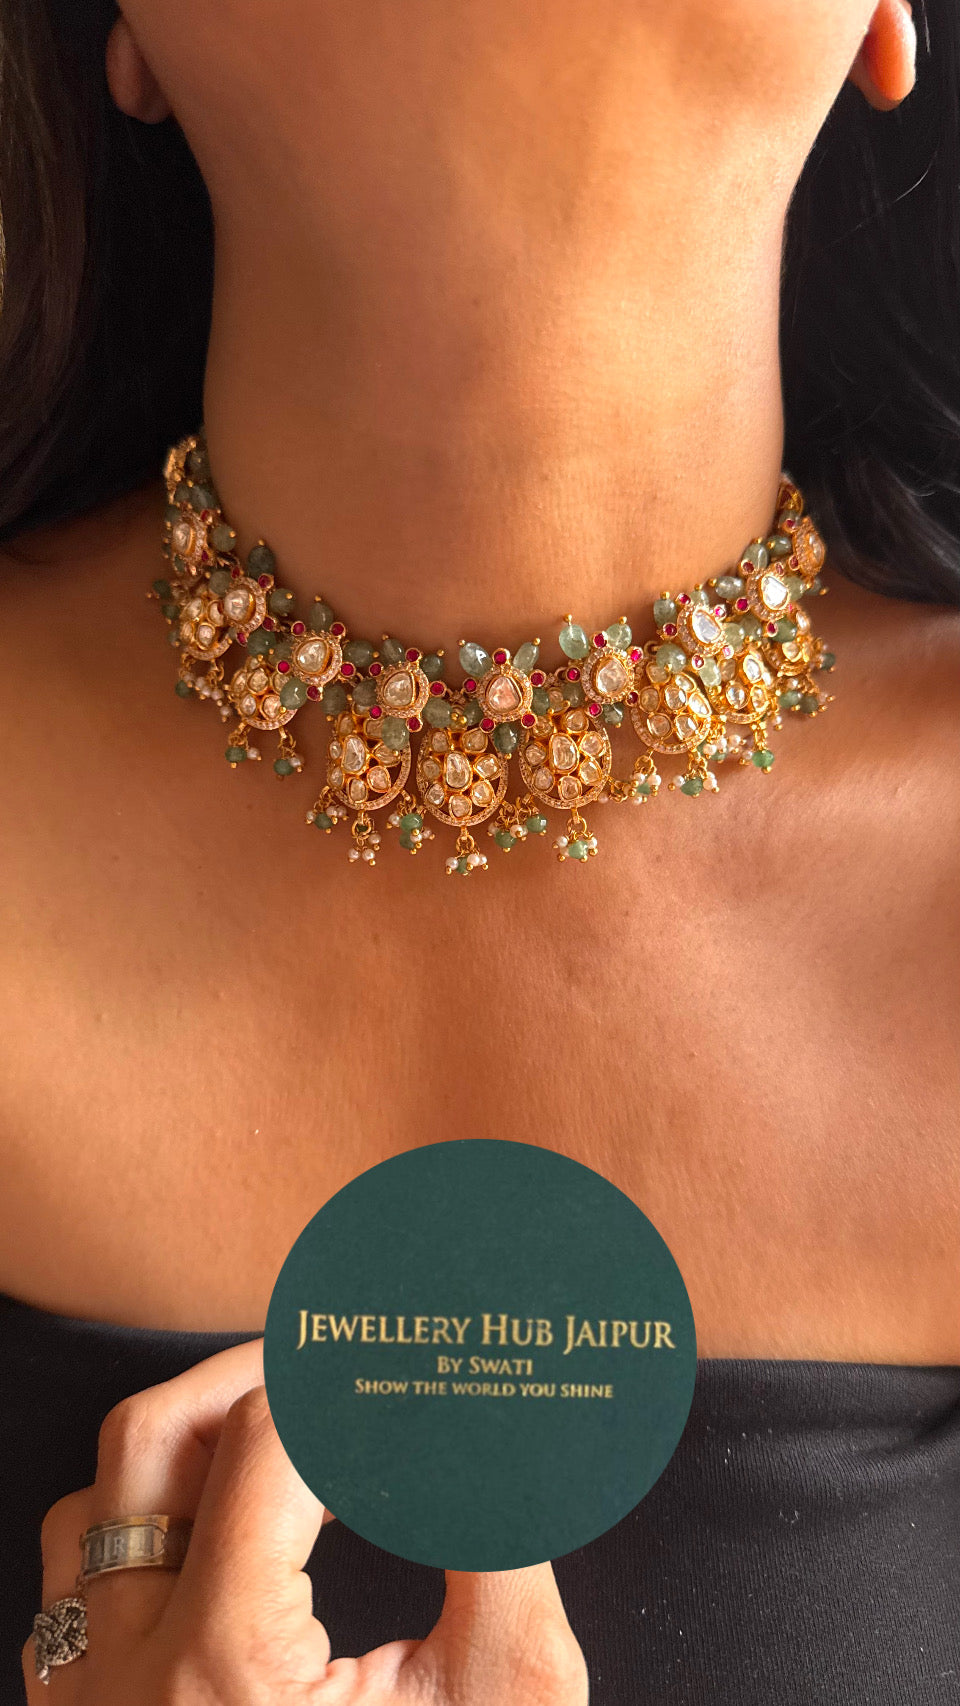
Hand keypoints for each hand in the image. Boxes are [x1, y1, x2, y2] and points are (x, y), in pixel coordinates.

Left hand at [25, 1339, 588, 1704]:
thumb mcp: (497, 1705)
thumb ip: (499, 1547)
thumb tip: (500, 1424)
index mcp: (227, 1668)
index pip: (274, 1441)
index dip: (355, 1379)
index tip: (411, 1360)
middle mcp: (125, 1675)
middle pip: (156, 1439)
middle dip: (260, 1376)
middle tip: (341, 1362)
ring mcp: (83, 1704)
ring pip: (96, 1501)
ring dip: (189, 1442)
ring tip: (286, 1430)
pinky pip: (74, 1579)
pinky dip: (144, 1521)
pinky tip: (221, 1525)